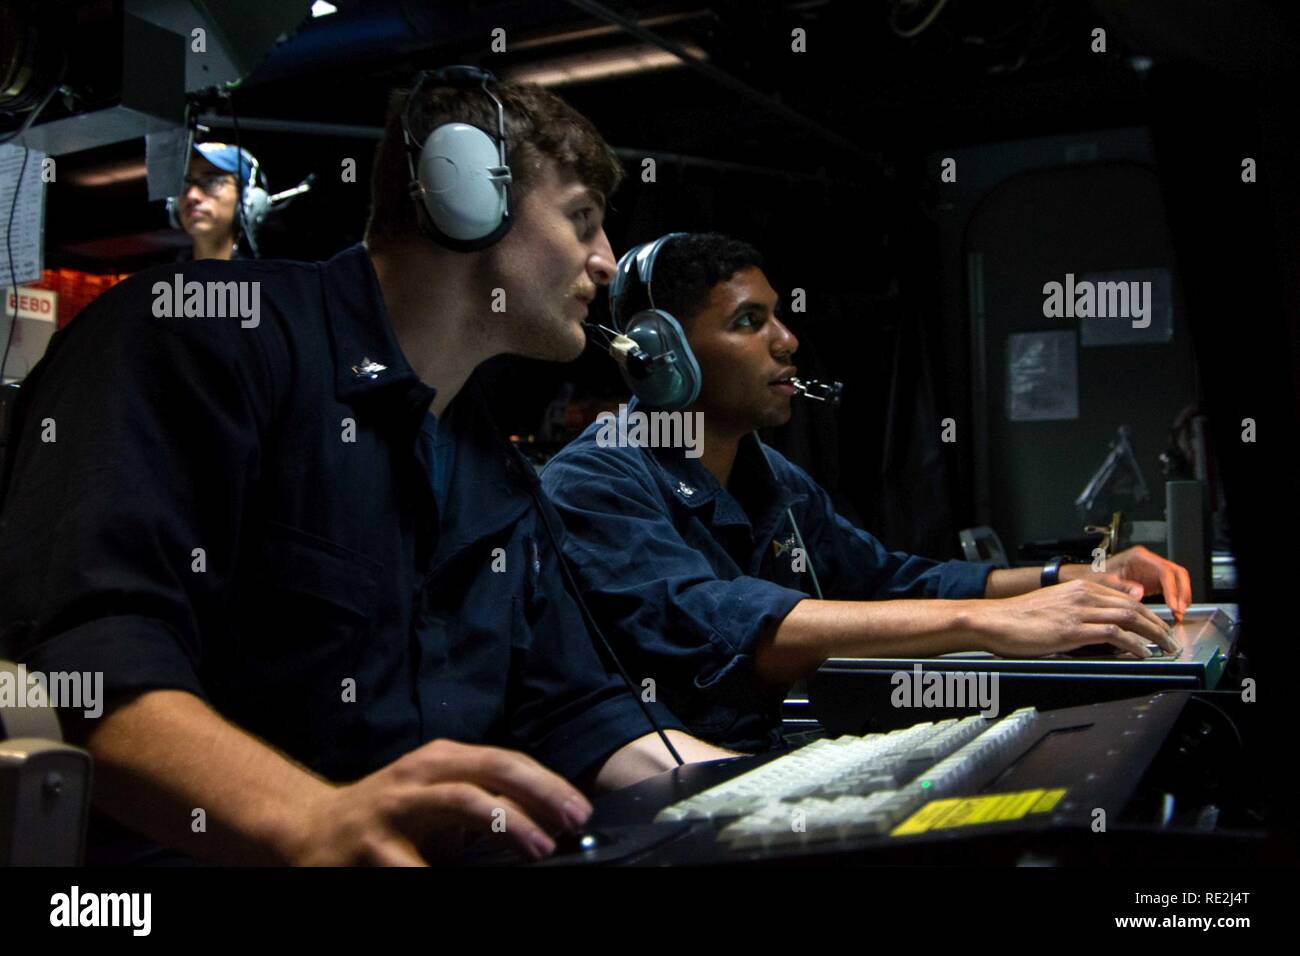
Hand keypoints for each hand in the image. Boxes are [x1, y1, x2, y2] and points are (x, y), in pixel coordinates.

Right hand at [290, 739, 591, 865]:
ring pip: (461, 801)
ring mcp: (395, 807)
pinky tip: (473, 882)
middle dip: (538, 795)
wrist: (306, 830)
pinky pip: (419, 862)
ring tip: (540, 846)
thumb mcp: (434, 798)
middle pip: (490, 771)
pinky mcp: (371, 845)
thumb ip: (481, 805)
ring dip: (507, 821)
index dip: (547, 784)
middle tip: (570, 823)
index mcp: (439, 760)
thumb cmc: (387, 818)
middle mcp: (419, 775)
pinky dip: (449, 871)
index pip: (505, 762)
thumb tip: (547, 825)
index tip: (580, 811)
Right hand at [975, 578, 1179, 657]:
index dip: (1147, 613)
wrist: (993, 620)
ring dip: (1153, 634)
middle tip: (1170, 640)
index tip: (1157, 627)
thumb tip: (1102, 623)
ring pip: (1129, 618)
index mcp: (1078, 587)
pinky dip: (1133, 644)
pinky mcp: (1072, 630)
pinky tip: (1142, 653)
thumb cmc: (1017, 618)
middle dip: (1157, 624)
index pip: (1124, 598)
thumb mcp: (1053, 605)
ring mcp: (1078, 612)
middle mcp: (1082, 595)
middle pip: (1132, 606)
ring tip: (1165, 648)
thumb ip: (1079, 609)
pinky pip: (1113, 635)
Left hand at [1061, 545, 1192, 621]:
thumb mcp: (1105, 582)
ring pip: (1177, 580)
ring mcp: (1152, 569)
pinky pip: (1170, 587)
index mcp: (1138, 556)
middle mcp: (1148, 560)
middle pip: (1177, 573)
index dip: (1172, 589)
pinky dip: (1175, 599)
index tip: (1174, 606)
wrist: (1087, 578)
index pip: (1164, 571)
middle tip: (1180, 612)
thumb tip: (1139, 594)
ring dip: (1181, 596)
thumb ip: (1122, 587)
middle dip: (1182, 593)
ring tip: (1178, 615)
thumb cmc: (1093, 577)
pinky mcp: (1152, 580)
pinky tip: (1173, 613)